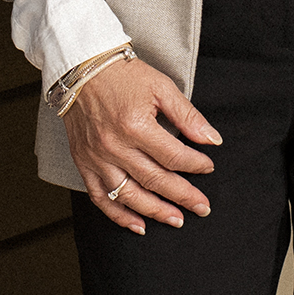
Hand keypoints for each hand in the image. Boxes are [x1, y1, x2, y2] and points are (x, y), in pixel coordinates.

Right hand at [64, 57, 222, 232]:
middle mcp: (115, 146)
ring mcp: (97, 158)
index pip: (174, 156)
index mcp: (136, 125)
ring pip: (130, 196)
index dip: (196, 164)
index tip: (208, 167)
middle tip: (203, 207)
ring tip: (176, 220)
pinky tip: (138, 225)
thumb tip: (212, 139)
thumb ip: (187, 115)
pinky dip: (119, 215)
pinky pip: (100, 197)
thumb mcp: (161, 87)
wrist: (81, 69)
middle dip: (184, 196)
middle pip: (156, 180)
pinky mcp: (84, 163)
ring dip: (155, 212)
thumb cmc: (122, 75)